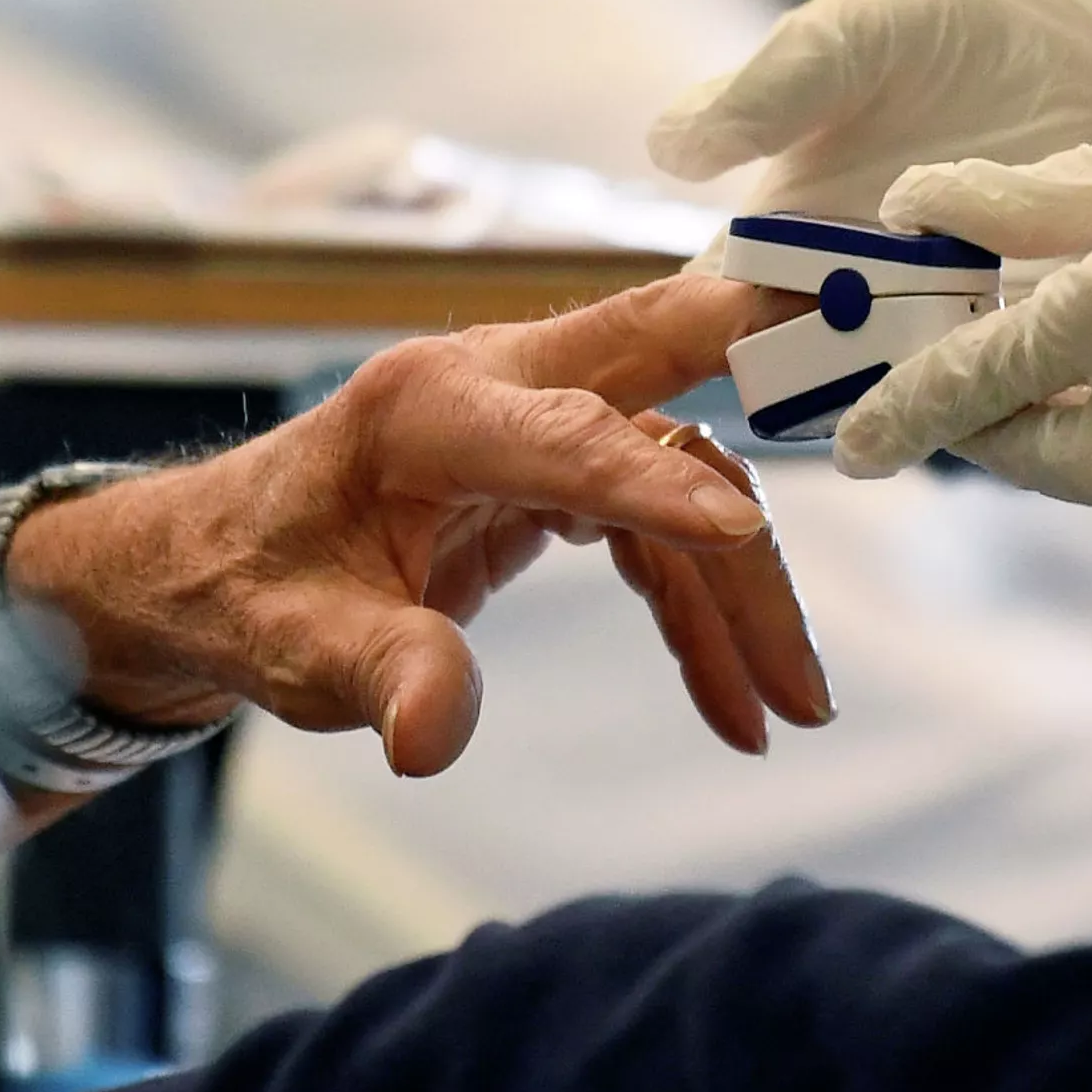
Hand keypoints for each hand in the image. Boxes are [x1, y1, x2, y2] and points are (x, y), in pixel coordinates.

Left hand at [1, 277, 832, 774]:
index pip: (566, 431)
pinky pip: (657, 533)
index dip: (653, 483)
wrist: (212, 571)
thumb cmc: (242, 592)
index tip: (738, 531)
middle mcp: (492, 389)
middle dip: (769, 355)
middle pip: (660, 359)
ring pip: (681, 475)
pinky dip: (699, 614)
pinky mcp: (554, 471)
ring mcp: (534, 423)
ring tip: (792, 709)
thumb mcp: (292, 647)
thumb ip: (378, 675)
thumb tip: (438, 737)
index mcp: (423, 408)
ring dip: (741, 589)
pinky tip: (731, 702)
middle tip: (879, 356)